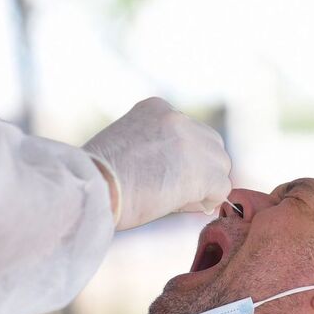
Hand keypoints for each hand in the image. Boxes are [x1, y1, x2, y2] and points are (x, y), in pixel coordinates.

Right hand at [84, 97, 231, 229]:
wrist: (92, 187)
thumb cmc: (96, 177)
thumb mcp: (127, 147)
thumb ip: (157, 151)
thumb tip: (186, 182)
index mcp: (156, 108)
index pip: (188, 132)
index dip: (182, 159)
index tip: (162, 174)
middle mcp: (179, 118)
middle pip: (211, 145)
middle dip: (199, 169)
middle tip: (173, 191)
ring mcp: (194, 142)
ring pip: (219, 167)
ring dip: (203, 186)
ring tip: (170, 199)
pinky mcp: (205, 171)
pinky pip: (221, 190)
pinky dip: (205, 201)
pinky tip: (177, 205)